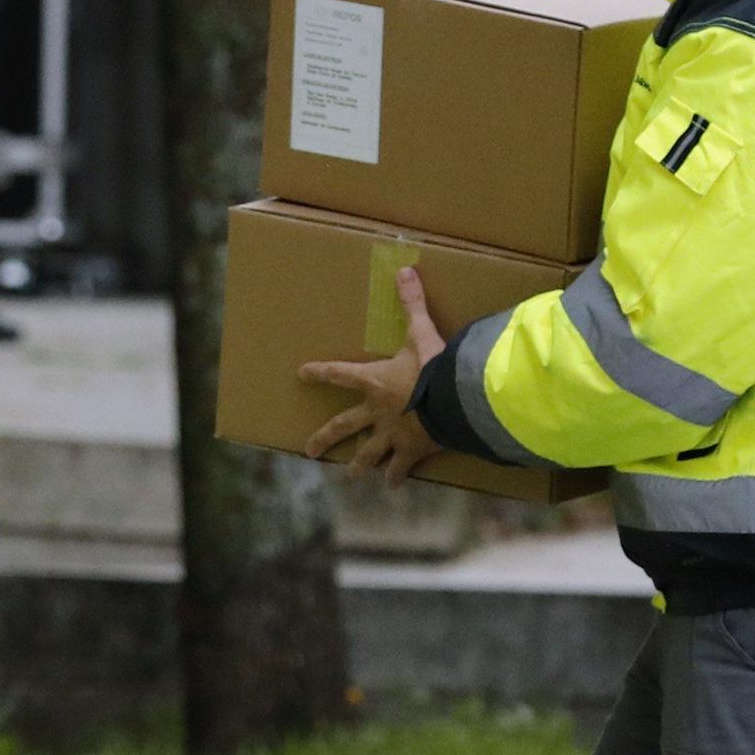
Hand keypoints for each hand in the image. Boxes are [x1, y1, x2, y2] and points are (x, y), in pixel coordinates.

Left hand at [297, 267, 447, 487]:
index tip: (301, 374)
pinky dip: (398, 477)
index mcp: (374, 381)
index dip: (320, 372)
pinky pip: (402, 468)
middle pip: (344, 425)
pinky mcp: (413, 452)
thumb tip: (404, 268)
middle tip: (309, 450)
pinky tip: (393, 486)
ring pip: (369, 452)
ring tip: (351, 474)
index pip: (340, 373)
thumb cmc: (435, 366)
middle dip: (325, 437)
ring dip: (360, 464)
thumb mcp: (422, 332)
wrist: (454, 401)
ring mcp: (393, 435)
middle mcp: (378, 411)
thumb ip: (412, 303)